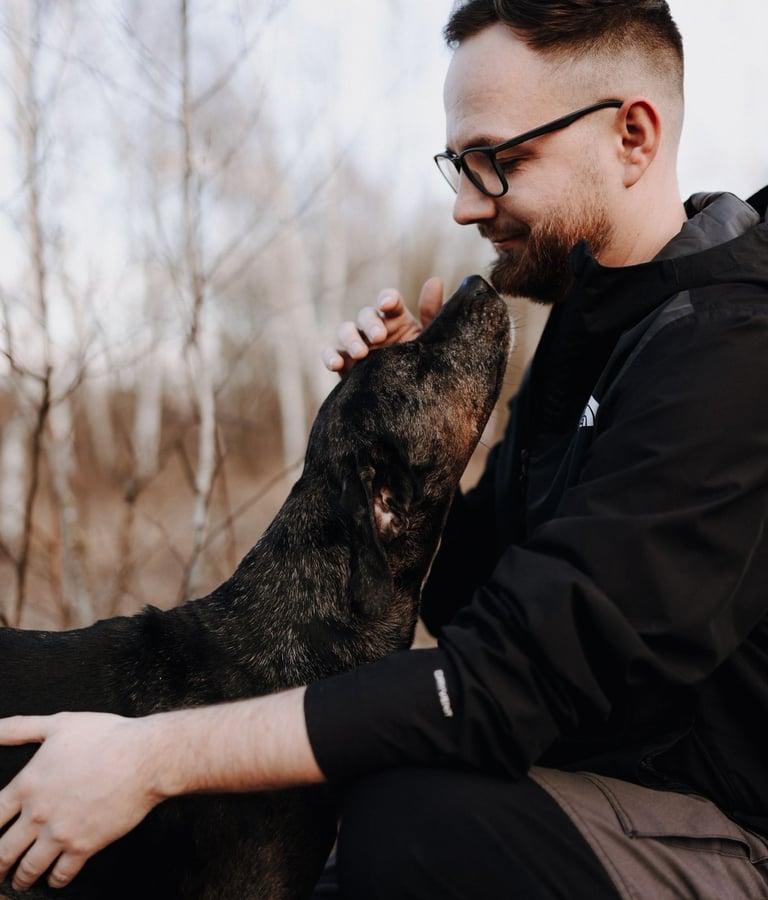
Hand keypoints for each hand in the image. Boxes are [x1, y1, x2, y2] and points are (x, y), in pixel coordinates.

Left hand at [0, 712, 162, 890]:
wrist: (144, 758)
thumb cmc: (105, 737)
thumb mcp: (59, 724)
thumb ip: (20, 728)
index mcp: (28, 785)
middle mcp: (38, 815)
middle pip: (3, 851)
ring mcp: (60, 834)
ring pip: (28, 868)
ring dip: (20, 879)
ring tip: (19, 882)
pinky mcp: (84, 846)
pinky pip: (61, 874)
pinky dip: (54, 881)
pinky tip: (53, 879)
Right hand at [322, 276, 443, 374]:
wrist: (412, 401)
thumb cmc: (424, 366)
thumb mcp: (432, 341)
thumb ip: (432, 313)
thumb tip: (435, 280)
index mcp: (397, 319)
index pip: (389, 300)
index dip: (387, 299)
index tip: (387, 305)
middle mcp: (376, 328)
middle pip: (366, 315)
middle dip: (370, 323)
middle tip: (380, 337)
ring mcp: (358, 344)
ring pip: (346, 330)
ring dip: (351, 338)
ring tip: (361, 354)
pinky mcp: (345, 363)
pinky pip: (332, 354)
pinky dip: (330, 356)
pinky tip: (336, 364)